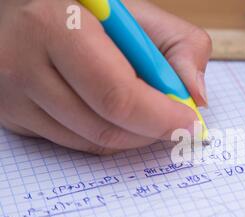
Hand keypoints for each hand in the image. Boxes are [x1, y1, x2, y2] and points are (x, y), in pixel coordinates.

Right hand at [0, 0, 210, 153]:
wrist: (35, 13)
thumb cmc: (94, 14)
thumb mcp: (143, 15)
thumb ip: (182, 47)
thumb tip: (196, 98)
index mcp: (58, 25)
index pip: (117, 94)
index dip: (160, 116)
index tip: (189, 123)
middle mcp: (24, 63)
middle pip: (103, 127)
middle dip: (151, 132)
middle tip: (175, 126)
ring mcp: (12, 95)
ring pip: (90, 142)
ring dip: (131, 137)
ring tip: (146, 115)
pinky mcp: (11, 116)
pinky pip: (72, 144)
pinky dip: (104, 136)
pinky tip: (112, 114)